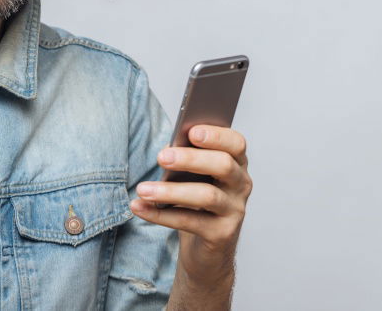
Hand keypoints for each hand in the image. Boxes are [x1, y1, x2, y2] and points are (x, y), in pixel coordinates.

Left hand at [130, 125, 251, 303]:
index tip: (191, 131)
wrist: (207, 249)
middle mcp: (241, 184)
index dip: (216, 135)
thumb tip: (168, 150)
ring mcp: (235, 210)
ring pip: (206, 196)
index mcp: (236, 162)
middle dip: (190, 159)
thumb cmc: (197, 202)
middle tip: (161, 158)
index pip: (236, 143)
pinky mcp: (223, 234)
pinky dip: (161, 215)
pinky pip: (189, 222)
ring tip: (143, 189)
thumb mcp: (193, 176)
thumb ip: (185, 159)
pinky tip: (140, 208)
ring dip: (170, 191)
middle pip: (223, 165)